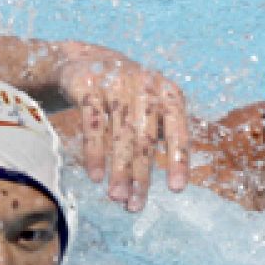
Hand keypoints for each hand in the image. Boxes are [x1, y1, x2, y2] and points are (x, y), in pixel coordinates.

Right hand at [53, 41, 190, 210]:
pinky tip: (96, 176)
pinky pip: (93, 125)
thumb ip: (160, 135)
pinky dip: (94, 152)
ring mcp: (116, 85)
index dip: (178, 159)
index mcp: (167, 93)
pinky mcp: (88, 87)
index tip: (176, 189)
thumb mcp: (150, 106)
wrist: (86, 59)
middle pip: (145, 139)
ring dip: (119, 170)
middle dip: (141, 175)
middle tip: (135, 205)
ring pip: (119, 135)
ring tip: (117, 197)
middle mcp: (145, 87)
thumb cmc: (127, 94)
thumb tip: (168, 183)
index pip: (178, 129)